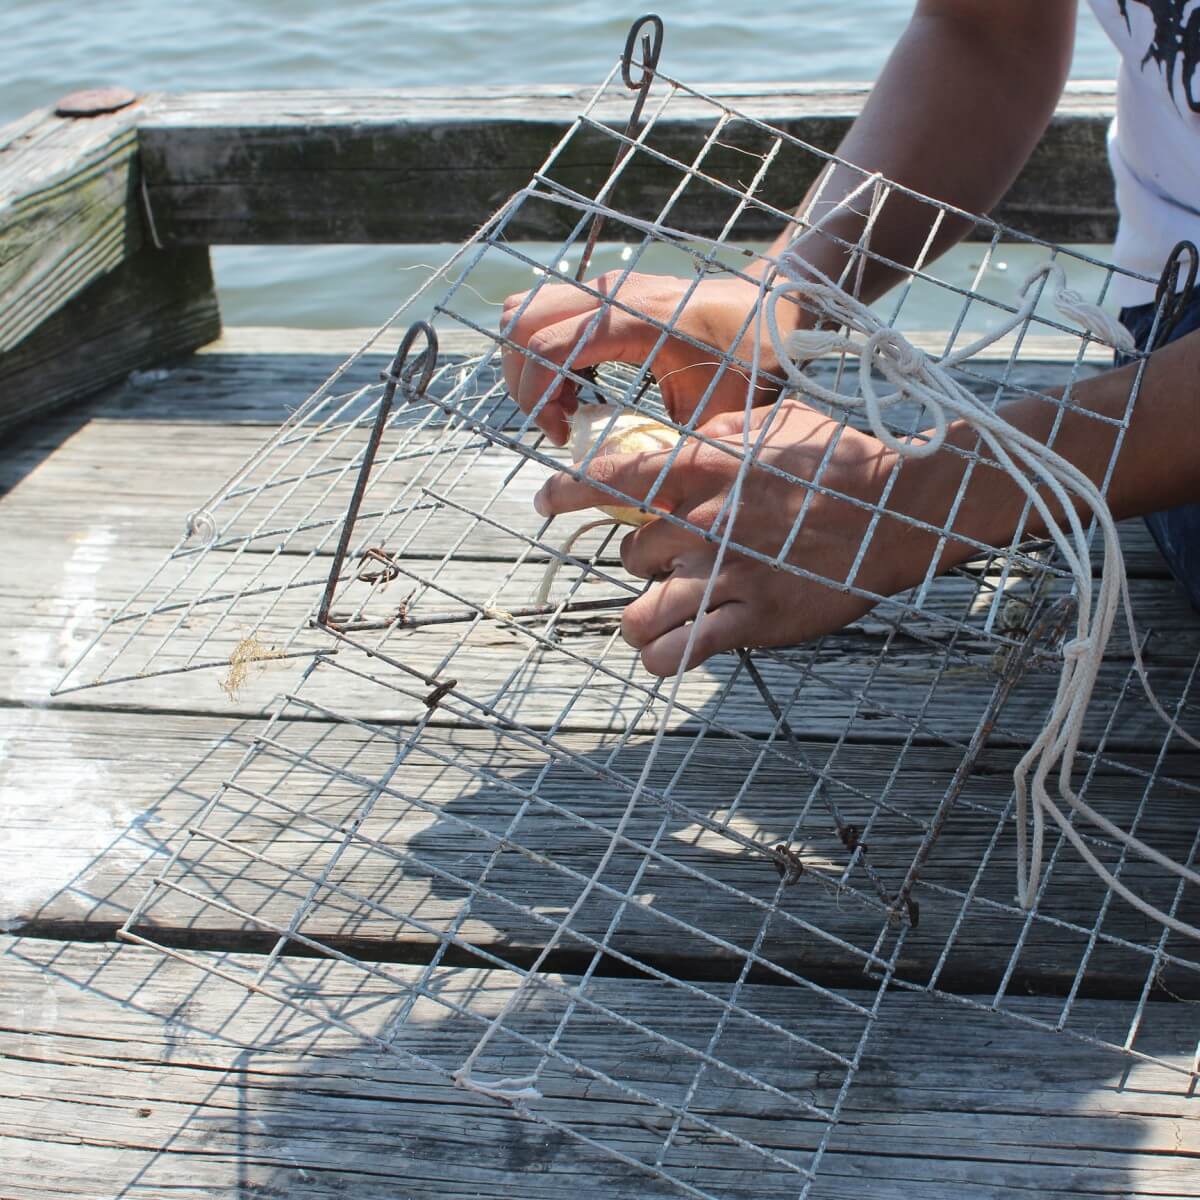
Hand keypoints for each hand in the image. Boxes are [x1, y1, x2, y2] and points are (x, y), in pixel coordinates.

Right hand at [501, 270, 794, 444]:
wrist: (771, 306)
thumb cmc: (749, 360)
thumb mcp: (713, 416)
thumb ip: (672, 449)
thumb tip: (641, 501)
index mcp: (633, 321)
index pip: (544, 348)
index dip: (537, 399)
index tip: (563, 437)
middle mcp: (610, 292)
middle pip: (519, 322)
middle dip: (523, 380)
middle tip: (556, 422)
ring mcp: (605, 285)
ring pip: (524, 311)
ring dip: (528, 362)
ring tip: (564, 404)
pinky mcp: (605, 290)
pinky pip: (546, 311)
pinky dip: (543, 350)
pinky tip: (577, 385)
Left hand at [533, 399, 937, 674]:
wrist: (905, 507)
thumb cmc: (841, 459)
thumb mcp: (774, 423)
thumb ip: (716, 434)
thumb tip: (675, 443)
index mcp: (709, 468)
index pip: (613, 479)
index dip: (567, 492)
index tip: (545, 502)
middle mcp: (709, 522)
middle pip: (631, 555)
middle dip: (643, 558)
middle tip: (670, 558)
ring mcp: (730, 576)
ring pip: (640, 615)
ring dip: (641, 614)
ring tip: (656, 610)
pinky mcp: (755, 620)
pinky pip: (680, 653)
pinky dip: (663, 655)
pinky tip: (668, 647)